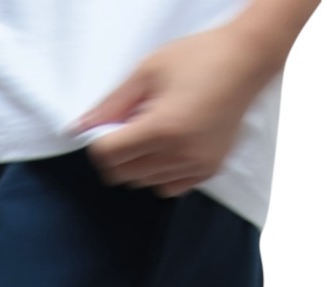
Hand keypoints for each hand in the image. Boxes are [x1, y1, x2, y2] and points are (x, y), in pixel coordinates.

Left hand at [71, 24, 282, 197]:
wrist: (245, 61)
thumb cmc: (198, 58)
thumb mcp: (147, 71)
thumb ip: (112, 104)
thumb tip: (80, 127)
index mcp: (161, 128)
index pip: (108, 156)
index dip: (101, 141)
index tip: (109, 126)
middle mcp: (179, 154)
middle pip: (123, 174)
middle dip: (119, 153)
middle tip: (132, 125)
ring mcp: (195, 166)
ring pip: (144, 183)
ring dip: (140, 163)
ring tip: (156, 131)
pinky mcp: (208, 171)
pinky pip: (168, 187)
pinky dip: (161, 173)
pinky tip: (170, 147)